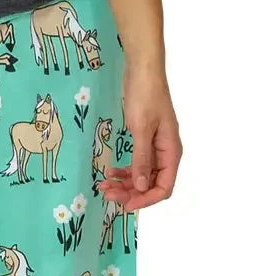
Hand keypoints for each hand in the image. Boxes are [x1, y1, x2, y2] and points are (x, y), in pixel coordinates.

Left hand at [98, 65, 181, 209]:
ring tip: (103, 185)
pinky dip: (124, 171)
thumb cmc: (144, 97)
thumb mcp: (141, 129)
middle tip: (106, 193)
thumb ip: (141, 160)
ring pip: (142, 176)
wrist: (142, 70)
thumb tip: (142, 187)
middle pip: (152, 185)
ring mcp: (155, 147)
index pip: (164, 187)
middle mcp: (166, 153)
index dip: (146, 200)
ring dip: (125, 184)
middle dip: (130, 192)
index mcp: (171, 152)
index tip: (124, 204)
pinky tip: (110, 172)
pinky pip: (137, 164)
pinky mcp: (145, 141)